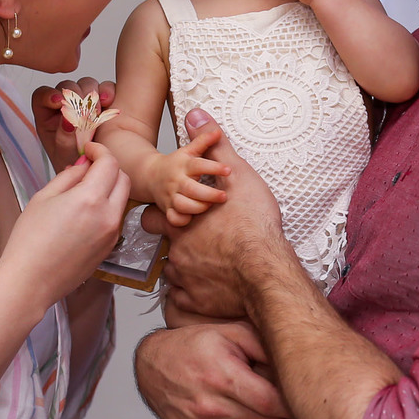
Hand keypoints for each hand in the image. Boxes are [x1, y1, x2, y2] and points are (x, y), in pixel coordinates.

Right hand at [0, 141, 129, 320]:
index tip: (89, 149)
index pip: (109, 162)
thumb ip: (69, 176)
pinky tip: (84, 214)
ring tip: (83, 191)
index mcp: (91, 198)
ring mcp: (112, 234)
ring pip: (122, 199)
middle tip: (89, 166)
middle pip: (123, 179)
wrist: (30, 281)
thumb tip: (83, 164)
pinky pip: (115, 219)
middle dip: (109, 167)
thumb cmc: (29, 241)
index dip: (100, 150)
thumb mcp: (43, 197)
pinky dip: (106, 208)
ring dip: (109, 188)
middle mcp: (108, 215)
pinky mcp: (110, 248)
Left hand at [33, 78, 115, 169]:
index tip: (58, 101)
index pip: (42, 96)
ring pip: (87, 84)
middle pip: (67, 86)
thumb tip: (67, 120)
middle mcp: (66, 106)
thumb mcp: (63, 155)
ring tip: (97, 112)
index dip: (49, 95)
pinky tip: (109, 103)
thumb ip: (63, 138)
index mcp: (47, 116)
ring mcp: (85, 102)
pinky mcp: (104, 102)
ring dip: (92, 94)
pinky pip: (106, 88)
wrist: (94, 171)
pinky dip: (108, 92)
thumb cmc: (74, 164)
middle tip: (83, 111)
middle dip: (75, 95)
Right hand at [135, 323, 290, 418]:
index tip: (297, 397)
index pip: (271, 403)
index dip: (291, 403)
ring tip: (271, 415)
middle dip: (284, 417)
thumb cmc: (193, 347)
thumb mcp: (231, 333)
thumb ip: (264, 344)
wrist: (154, 366)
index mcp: (221, 376)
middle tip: (287, 404)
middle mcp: (209, 406)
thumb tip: (292, 359)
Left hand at [142, 109, 283, 319]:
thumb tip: (195, 115)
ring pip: (173, 275)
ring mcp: (185, 280)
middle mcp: (177, 251)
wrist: (264, 267)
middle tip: (192, 241)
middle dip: (171, 244)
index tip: (175, 215)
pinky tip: (209, 289)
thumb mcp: (235, 174)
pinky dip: (195, 296)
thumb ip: (213, 147)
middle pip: (160, 248)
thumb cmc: (252, 222)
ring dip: (186, 269)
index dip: (162, 214)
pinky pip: (186, 301)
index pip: (154, 217)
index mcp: (182, 221)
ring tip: (207, 265)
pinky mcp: (196, 303)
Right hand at [148, 129, 231, 226]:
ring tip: (210, 206)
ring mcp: (171, 196)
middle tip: (224, 196)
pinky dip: (182, 220)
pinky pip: (174, 218)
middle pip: (191, 189)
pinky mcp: (168, 209)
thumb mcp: (189, 150)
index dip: (214, 167)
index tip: (228, 169)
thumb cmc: (174, 164)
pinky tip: (193, 218)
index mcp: (184, 165)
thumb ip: (204, 141)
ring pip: (183, 205)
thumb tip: (217, 132)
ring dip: (198, 207)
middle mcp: (177, 181)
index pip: (199, 165)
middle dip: (209, 194)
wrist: (149, 176)